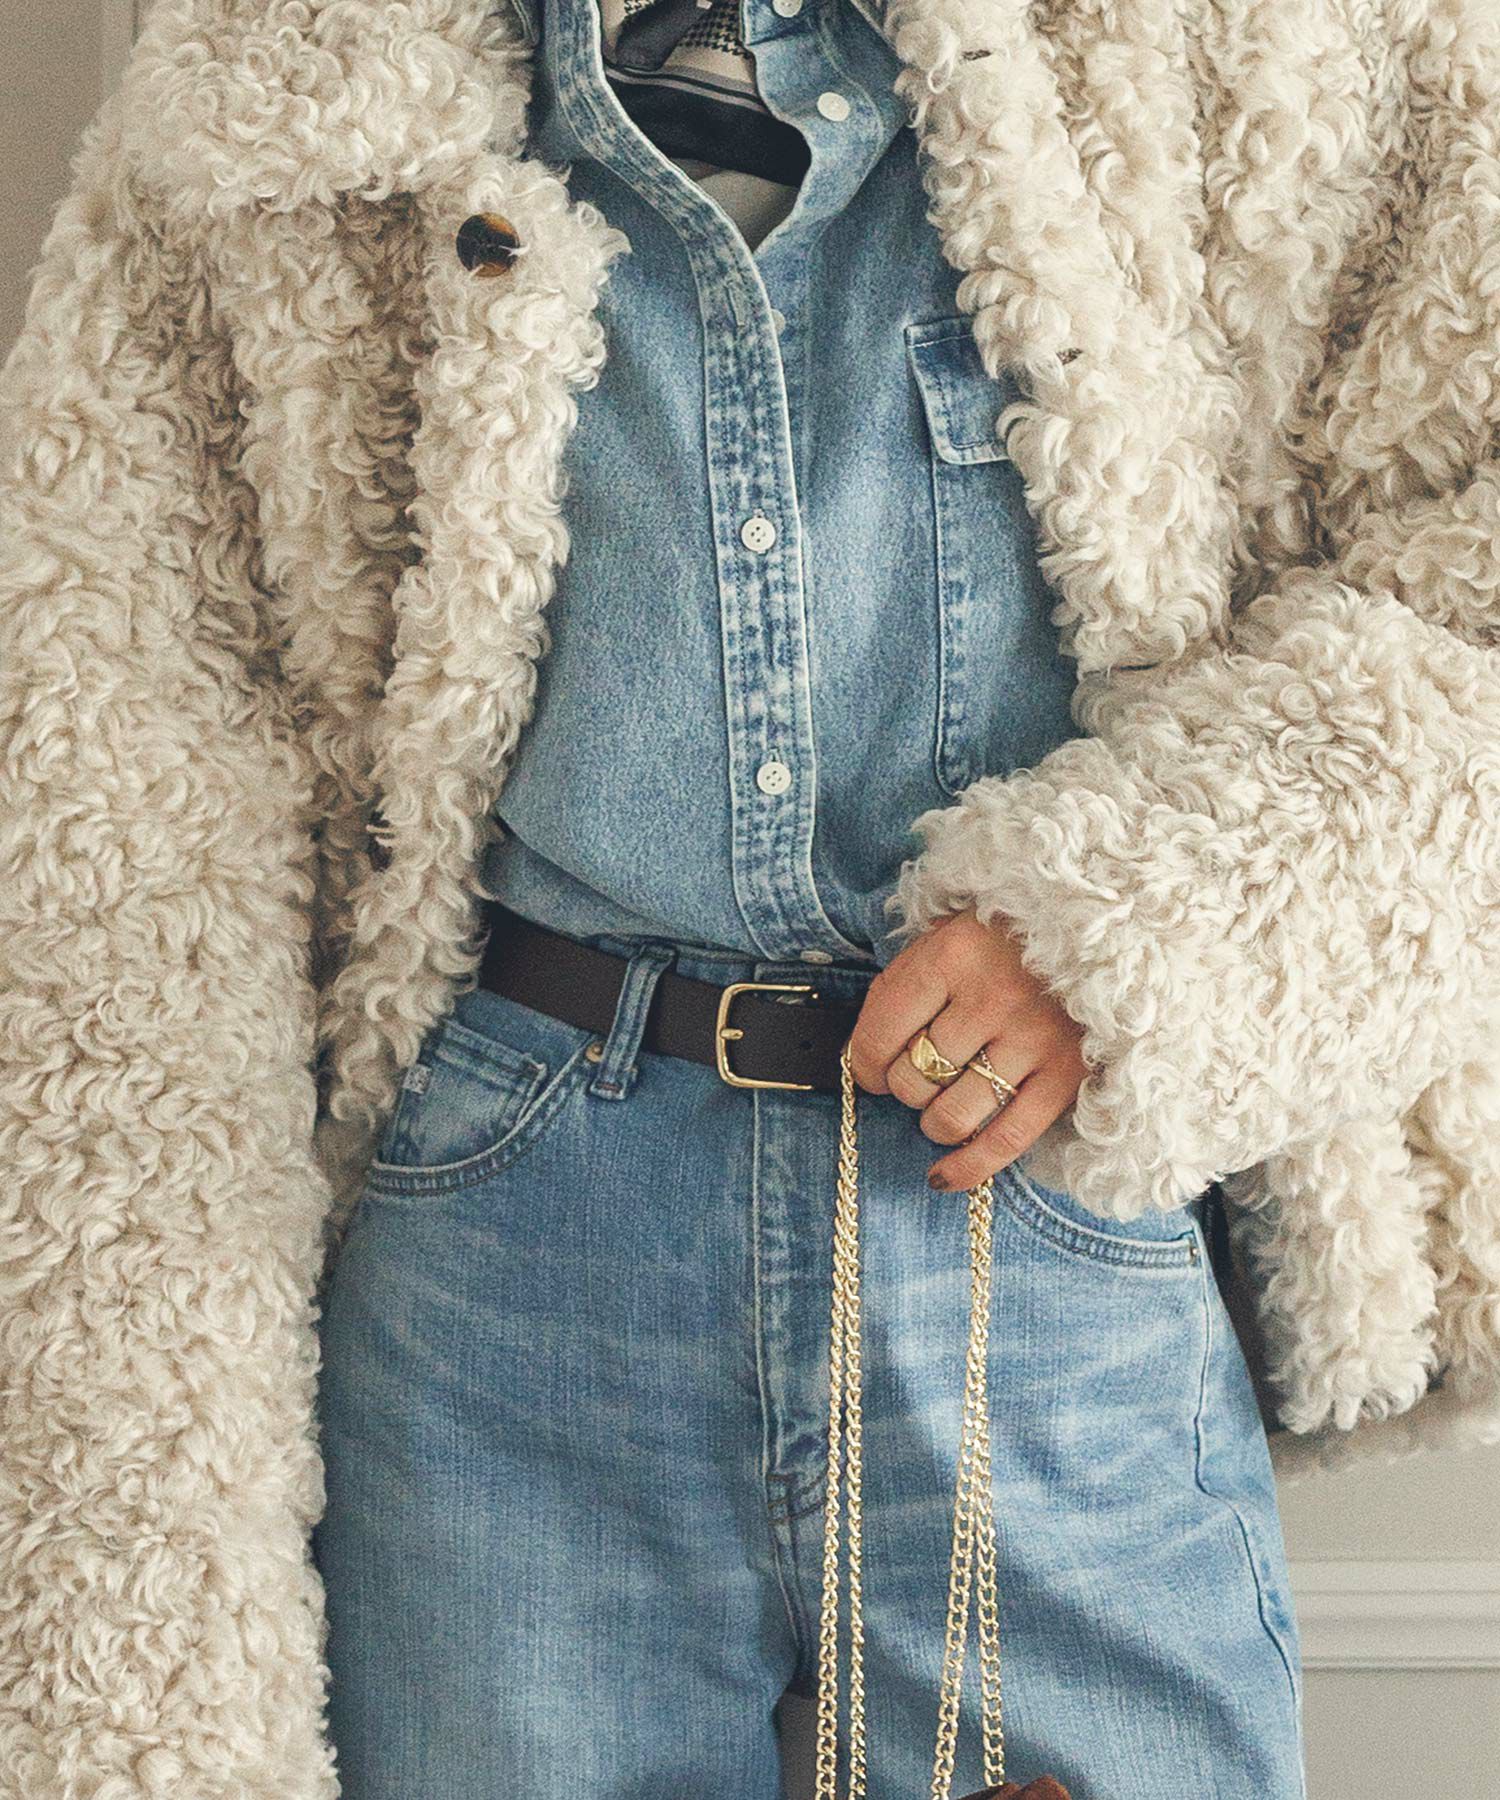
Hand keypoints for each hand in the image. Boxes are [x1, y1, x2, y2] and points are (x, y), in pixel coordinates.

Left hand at [846, 905, 1087, 1191]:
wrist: (1096, 928)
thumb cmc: (1002, 940)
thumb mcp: (944, 940)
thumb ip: (900, 992)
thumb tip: (861, 1060)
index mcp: (953, 956)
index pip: (881, 1035)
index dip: (865, 1066)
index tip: (870, 1070)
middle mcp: (993, 997)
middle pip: (914, 1078)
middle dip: (905, 1086)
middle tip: (920, 1073)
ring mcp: (1034, 1038)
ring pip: (952, 1115)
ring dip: (934, 1121)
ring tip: (942, 1104)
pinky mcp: (1068, 1074)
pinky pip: (1006, 1141)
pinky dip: (969, 1167)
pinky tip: (943, 1176)